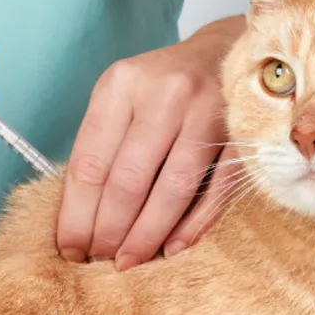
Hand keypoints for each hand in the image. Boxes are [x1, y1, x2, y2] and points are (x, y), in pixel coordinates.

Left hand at [56, 16, 245, 269]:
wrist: (227, 52)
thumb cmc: (162, 87)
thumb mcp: (122, 98)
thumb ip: (102, 146)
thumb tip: (79, 219)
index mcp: (122, 85)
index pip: (90, 163)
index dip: (76, 214)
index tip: (69, 248)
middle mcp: (165, 94)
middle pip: (127, 181)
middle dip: (108, 232)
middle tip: (98, 261)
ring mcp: (209, 112)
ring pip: (171, 190)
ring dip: (146, 236)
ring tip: (128, 262)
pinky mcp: (244, 134)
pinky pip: (214, 192)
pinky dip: (191, 226)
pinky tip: (171, 249)